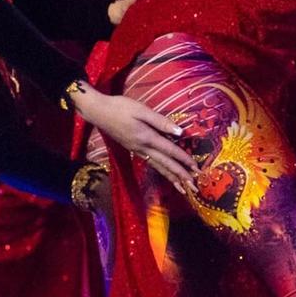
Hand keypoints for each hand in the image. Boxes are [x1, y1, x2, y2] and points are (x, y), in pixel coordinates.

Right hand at [70, 84, 197, 188]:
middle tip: (194, 188)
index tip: (197, 169)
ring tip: (183, 189)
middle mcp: (143, 148)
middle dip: (181, 176)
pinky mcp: (134, 150)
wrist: (98, 112)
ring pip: (158, 167)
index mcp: (147, 137)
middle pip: (165, 165)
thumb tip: (180, 132)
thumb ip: (160, 121)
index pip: (170, 151)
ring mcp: (138, 151)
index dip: (184, 160)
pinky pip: (152, 164)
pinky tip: (166, 175)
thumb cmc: (120, 107)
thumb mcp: (141, 110)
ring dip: (172, 178)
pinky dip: (162, 171)